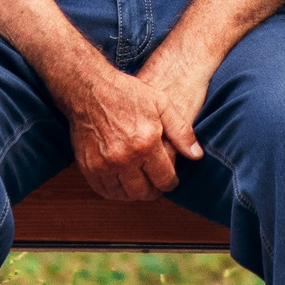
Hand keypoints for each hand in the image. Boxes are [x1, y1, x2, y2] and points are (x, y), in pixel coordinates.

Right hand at [60, 63, 202, 200]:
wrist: (89, 90)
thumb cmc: (126, 94)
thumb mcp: (162, 104)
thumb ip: (181, 131)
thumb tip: (196, 155)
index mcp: (146, 144)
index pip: (164, 180)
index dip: (170, 183)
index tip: (170, 179)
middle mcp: (124, 158)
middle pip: (144, 192)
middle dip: (153, 191)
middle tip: (155, 184)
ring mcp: (104, 164)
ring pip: (123, 195)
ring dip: (133, 192)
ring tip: (139, 183)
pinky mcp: (88, 166)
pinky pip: (103, 190)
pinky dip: (114, 190)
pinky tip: (121, 181)